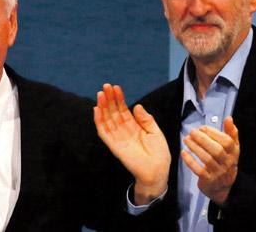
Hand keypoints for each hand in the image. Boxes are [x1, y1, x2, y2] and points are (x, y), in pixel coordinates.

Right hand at [94, 84, 170, 204]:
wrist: (157, 170)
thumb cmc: (159, 153)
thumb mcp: (155, 132)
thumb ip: (146, 119)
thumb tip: (136, 105)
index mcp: (134, 127)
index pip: (123, 110)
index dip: (119, 99)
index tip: (116, 87)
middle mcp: (124, 131)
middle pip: (114, 112)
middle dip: (109, 99)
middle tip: (106, 86)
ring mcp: (118, 138)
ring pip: (107, 119)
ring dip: (103, 106)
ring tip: (101, 93)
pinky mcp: (113, 145)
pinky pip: (103, 132)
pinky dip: (99, 121)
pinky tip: (97, 110)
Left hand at [181, 116, 239, 205]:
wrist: (222, 187)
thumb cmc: (225, 162)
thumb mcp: (232, 148)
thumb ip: (231, 133)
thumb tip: (229, 118)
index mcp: (234, 153)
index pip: (226, 142)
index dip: (214, 133)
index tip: (202, 128)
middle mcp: (228, 163)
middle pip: (216, 150)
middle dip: (203, 139)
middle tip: (192, 132)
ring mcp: (218, 173)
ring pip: (207, 159)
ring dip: (195, 148)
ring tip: (186, 139)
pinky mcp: (208, 180)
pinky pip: (199, 170)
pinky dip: (190, 161)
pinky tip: (184, 152)